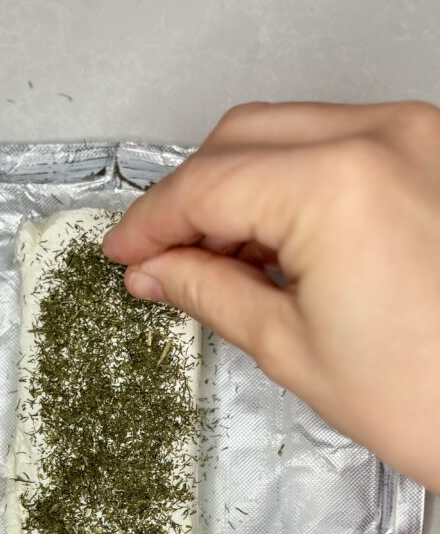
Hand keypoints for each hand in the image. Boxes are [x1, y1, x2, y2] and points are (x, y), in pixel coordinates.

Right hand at [103, 101, 439, 491]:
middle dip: (188, 196)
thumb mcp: (293, 349)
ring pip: (289, 130)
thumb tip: (156, 270)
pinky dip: (292, 180)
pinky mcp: (439, 155)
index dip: (149, 223)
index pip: (204, 185)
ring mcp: (421, 138)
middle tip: (160, 255)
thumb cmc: (438, 402)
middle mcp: (384, 137)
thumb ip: (209, 291)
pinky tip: (276, 237)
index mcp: (336, 185)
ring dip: (238, 184)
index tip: (124, 253)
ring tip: (217, 256)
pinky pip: (340, 142)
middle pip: (240, 138)